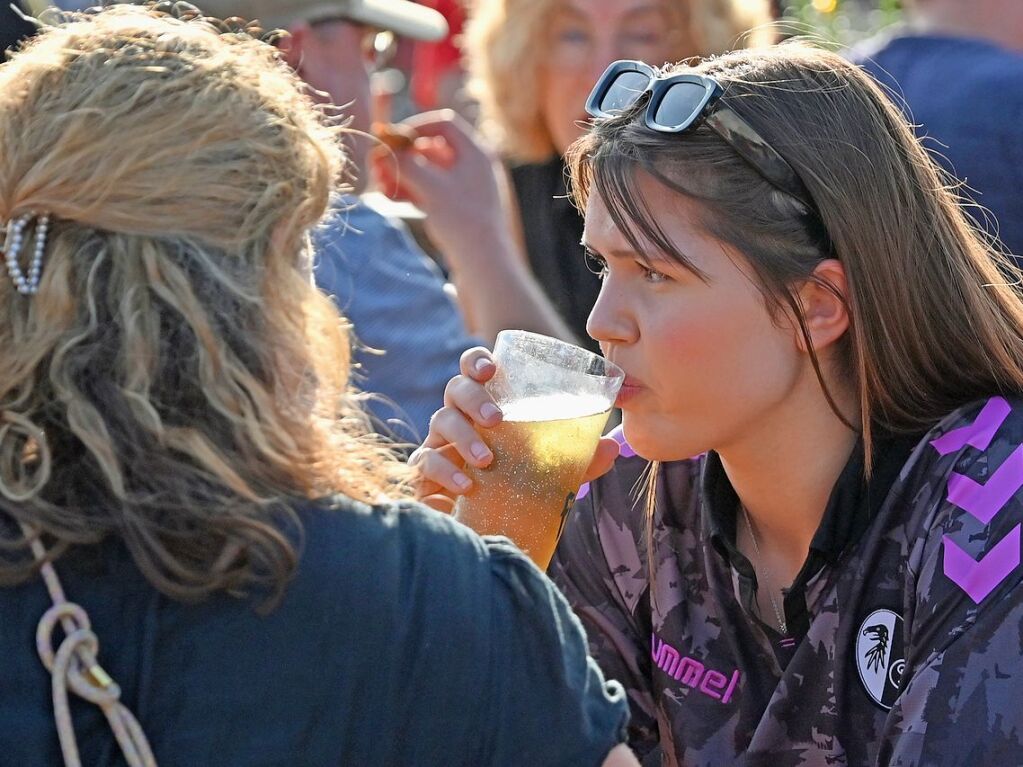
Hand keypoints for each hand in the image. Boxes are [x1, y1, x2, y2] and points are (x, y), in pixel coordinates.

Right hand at [369, 110, 514, 261]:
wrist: (485, 265)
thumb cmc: (463, 221)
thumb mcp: (430, 187)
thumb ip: (406, 164)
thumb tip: (385, 150)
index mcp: (476, 153)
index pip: (443, 123)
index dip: (415, 126)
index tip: (392, 140)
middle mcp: (473, 167)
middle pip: (432, 149)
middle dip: (403, 157)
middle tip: (378, 166)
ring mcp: (466, 189)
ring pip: (429, 172)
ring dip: (403, 175)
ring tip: (381, 185)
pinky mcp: (458, 210)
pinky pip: (431, 191)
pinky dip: (412, 191)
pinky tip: (391, 198)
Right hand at [410, 347, 621, 512]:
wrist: (489, 531)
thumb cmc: (517, 489)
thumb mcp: (552, 473)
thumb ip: (580, 460)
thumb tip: (612, 447)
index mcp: (485, 407)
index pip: (474, 372)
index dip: (476, 362)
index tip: (492, 369)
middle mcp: (459, 419)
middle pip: (455, 390)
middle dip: (473, 398)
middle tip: (496, 419)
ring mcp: (439, 445)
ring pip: (439, 421)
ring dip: (463, 436)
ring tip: (487, 460)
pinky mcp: (425, 476)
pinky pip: (425, 463)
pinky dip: (444, 472)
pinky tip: (466, 486)